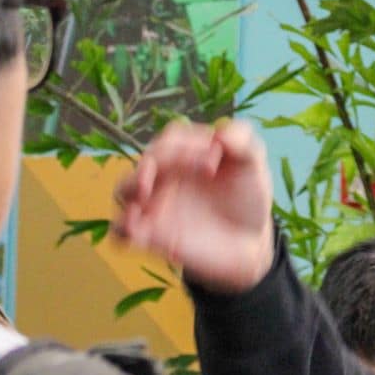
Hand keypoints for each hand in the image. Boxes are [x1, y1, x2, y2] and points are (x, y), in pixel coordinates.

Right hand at [114, 120, 275, 293]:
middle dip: (161, 162)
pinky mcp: (150, 234)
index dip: (187, 146)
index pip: (172, 139)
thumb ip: (242, 141)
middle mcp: (164, 174)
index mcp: (184, 152)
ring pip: (124, 189)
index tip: (213, 164)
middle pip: (147, 160)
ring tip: (146, 193)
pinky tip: (135, 230)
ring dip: (131, 187)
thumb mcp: (253, 163)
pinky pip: (121, 230)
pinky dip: (122, 228)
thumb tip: (220, 132)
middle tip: (183, 178)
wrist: (249, 241)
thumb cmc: (247, 196)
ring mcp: (154, 203)